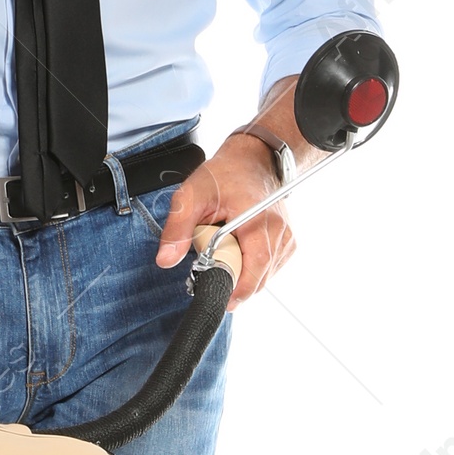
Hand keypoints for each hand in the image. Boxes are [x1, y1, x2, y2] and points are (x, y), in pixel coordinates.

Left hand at [156, 134, 295, 302]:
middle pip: (259, 277)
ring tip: (224, 258)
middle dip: (234, 284)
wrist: (252, 159)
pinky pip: (270, 268)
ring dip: (242, 276)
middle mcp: (279, 230)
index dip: (236, 288)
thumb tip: (166, 259)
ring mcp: (286, 237)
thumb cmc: (225, 174)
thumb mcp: (192, 195)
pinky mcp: (287, 242)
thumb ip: (177, 229)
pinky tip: (239, 254)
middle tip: (212, 276)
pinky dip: (252, 268)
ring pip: (265, 275)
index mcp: (258, 219)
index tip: (217, 295)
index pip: (255, 267)